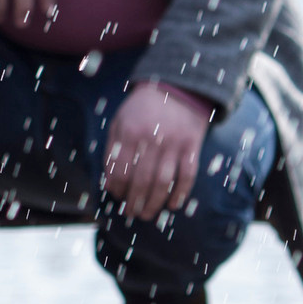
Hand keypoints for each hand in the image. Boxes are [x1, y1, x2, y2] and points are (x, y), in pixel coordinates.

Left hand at [101, 83, 213, 222]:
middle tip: (131, 213)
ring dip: (154, 204)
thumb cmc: (142, 109)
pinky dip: (180, 194)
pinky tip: (172, 205)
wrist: (176, 88)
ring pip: (163, 183)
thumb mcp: (120, 121)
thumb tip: (110, 182)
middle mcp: (152, 139)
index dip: (116, 189)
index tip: (117, 197)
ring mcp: (174, 144)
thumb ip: (113, 150)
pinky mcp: (192, 146)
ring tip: (147, 214)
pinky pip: (187, 176)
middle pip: (141, 181)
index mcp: (130, 133)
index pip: (120, 171)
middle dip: (134, 203)